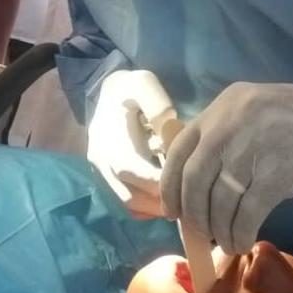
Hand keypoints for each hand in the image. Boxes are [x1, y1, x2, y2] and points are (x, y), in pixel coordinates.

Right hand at [88, 70, 174, 217]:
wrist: (108, 91)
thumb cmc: (130, 88)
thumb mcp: (144, 84)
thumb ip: (156, 105)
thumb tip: (169, 130)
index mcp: (108, 139)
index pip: (133, 170)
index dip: (160, 182)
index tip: (186, 181)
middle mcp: (101, 161)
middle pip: (131, 196)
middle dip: (162, 201)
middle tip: (191, 198)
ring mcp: (102, 173)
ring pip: (129, 204)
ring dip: (155, 208)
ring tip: (183, 202)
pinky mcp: (107, 178)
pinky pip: (126, 203)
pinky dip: (146, 208)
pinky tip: (167, 200)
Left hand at [160, 82, 292, 253]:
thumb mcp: (258, 111)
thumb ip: (226, 135)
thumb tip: (196, 184)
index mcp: (226, 104)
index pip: (180, 149)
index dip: (171, 185)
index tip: (173, 209)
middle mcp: (233, 121)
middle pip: (194, 178)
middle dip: (193, 213)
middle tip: (201, 232)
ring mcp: (254, 146)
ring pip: (218, 200)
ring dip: (219, 228)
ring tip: (227, 240)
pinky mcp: (277, 173)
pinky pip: (246, 213)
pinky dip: (240, 232)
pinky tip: (243, 240)